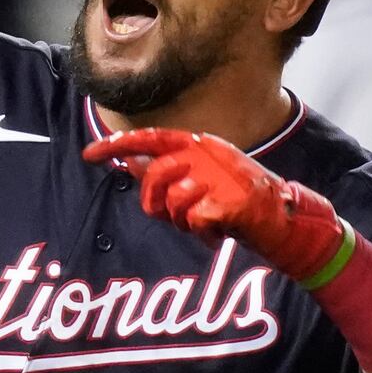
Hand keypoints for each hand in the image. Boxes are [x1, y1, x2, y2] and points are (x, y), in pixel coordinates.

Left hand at [82, 128, 345, 281]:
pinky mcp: (231, 200)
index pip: (150, 138)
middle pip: (155, 177)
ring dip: (185, 222)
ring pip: (174, 202)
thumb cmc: (236, 202)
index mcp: (199, 144)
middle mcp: (208, 153)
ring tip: (206, 223)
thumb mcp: (198, 182)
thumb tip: (126, 162)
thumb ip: (164, 172)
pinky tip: (220, 232)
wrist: (283, 222)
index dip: (117, 144)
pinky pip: (195, 221)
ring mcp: (220, 175)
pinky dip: (204, 234)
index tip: (88, 154)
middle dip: (156, 204)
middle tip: (178, 217)